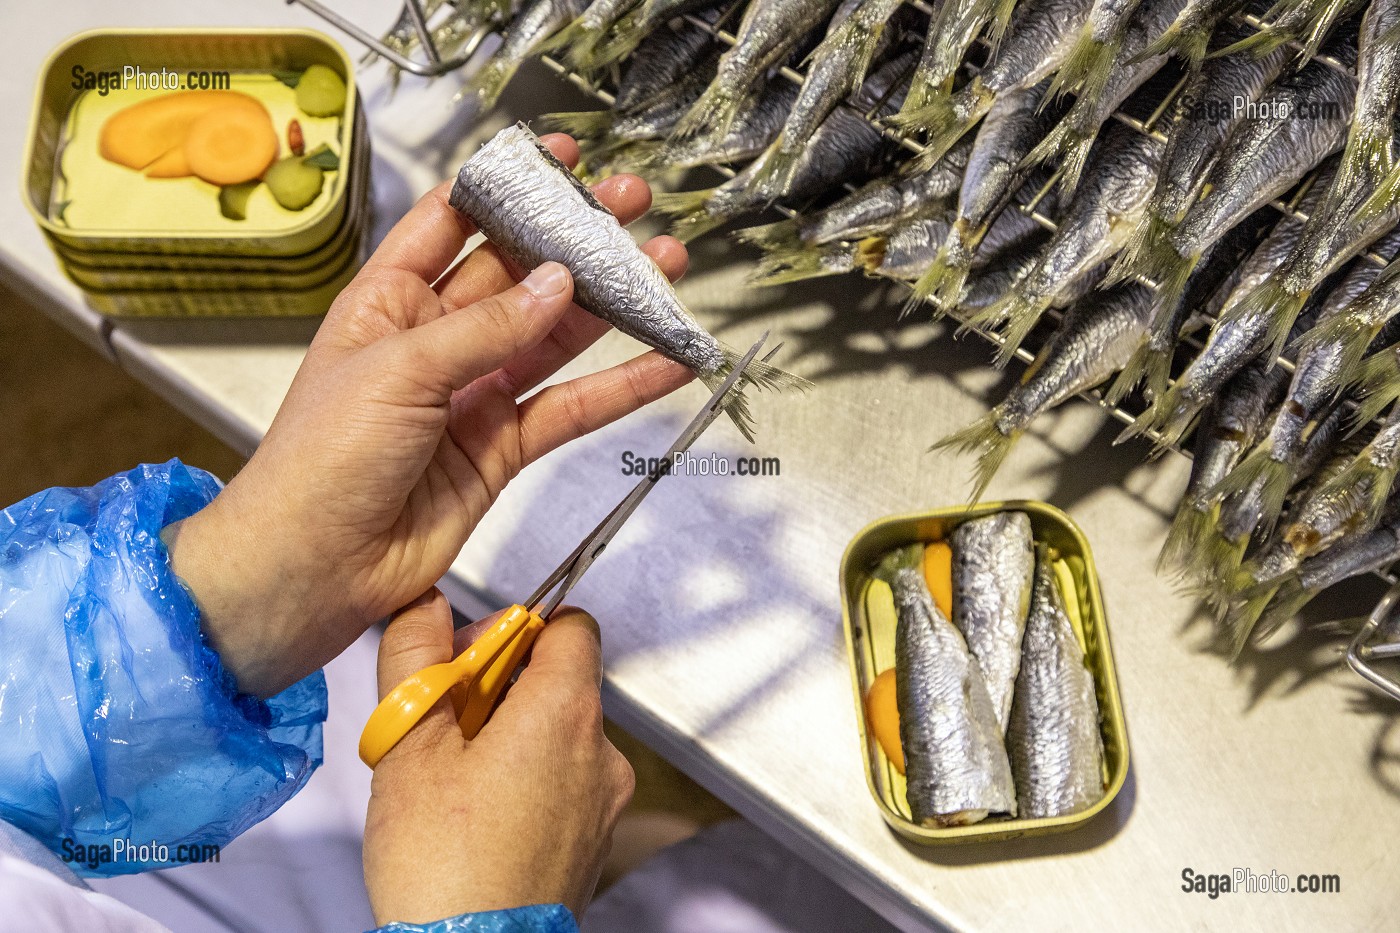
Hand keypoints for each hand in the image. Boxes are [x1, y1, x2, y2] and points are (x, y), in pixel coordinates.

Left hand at [162, 135, 692, 696]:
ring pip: (555, 338)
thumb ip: (486, 328)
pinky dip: (619, 387)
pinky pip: (570, 408)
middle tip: (632, 206)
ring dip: (611, 307)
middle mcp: (434, 340)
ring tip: (665, 271)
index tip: (563, 160)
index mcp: (388, 301)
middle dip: (576, 240)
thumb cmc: (318, 462)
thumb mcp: (397, 370)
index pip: (453, 224)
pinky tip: (663, 364)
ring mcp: (472, 394)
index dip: (507, 188)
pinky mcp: (502, 448)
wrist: (313, 567)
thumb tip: (556, 283)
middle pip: (519, 275)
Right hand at [363, 590, 632, 923]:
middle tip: (443, 724)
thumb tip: (424, 605)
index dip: (519, 627)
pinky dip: (527, 781)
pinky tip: (477, 816)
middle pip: (560, 682)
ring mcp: (604, 801)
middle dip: (501, 688)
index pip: (571, 625)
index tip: (471, 655)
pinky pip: (565, 783)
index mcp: (566, 713)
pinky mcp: (595, 841)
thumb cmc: (443, 866)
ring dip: (511, 737)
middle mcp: (601, 752)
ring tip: (453, 779)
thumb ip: (417, 658)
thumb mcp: (410, 746)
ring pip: (558, 735)